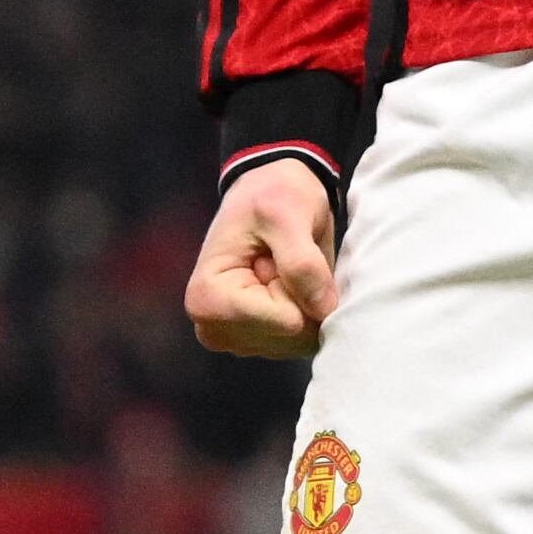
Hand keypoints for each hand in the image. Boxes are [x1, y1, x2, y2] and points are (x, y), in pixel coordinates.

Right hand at [183, 162, 338, 358]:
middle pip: (291, 338)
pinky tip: (287, 283)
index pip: (284, 322)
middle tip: (282, 259)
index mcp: (208, 299)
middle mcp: (214, 329)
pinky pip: (301, 342)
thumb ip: (302, 262)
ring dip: (306, 303)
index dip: (298, 288)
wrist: (269, 190)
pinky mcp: (256, 341)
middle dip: (302, 298)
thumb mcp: (287, 214)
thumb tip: (323, 310)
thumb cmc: (271, 195)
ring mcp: (235, 339)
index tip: (277, 254)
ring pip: (299, 343)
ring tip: (282, 267)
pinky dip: (307, 311)